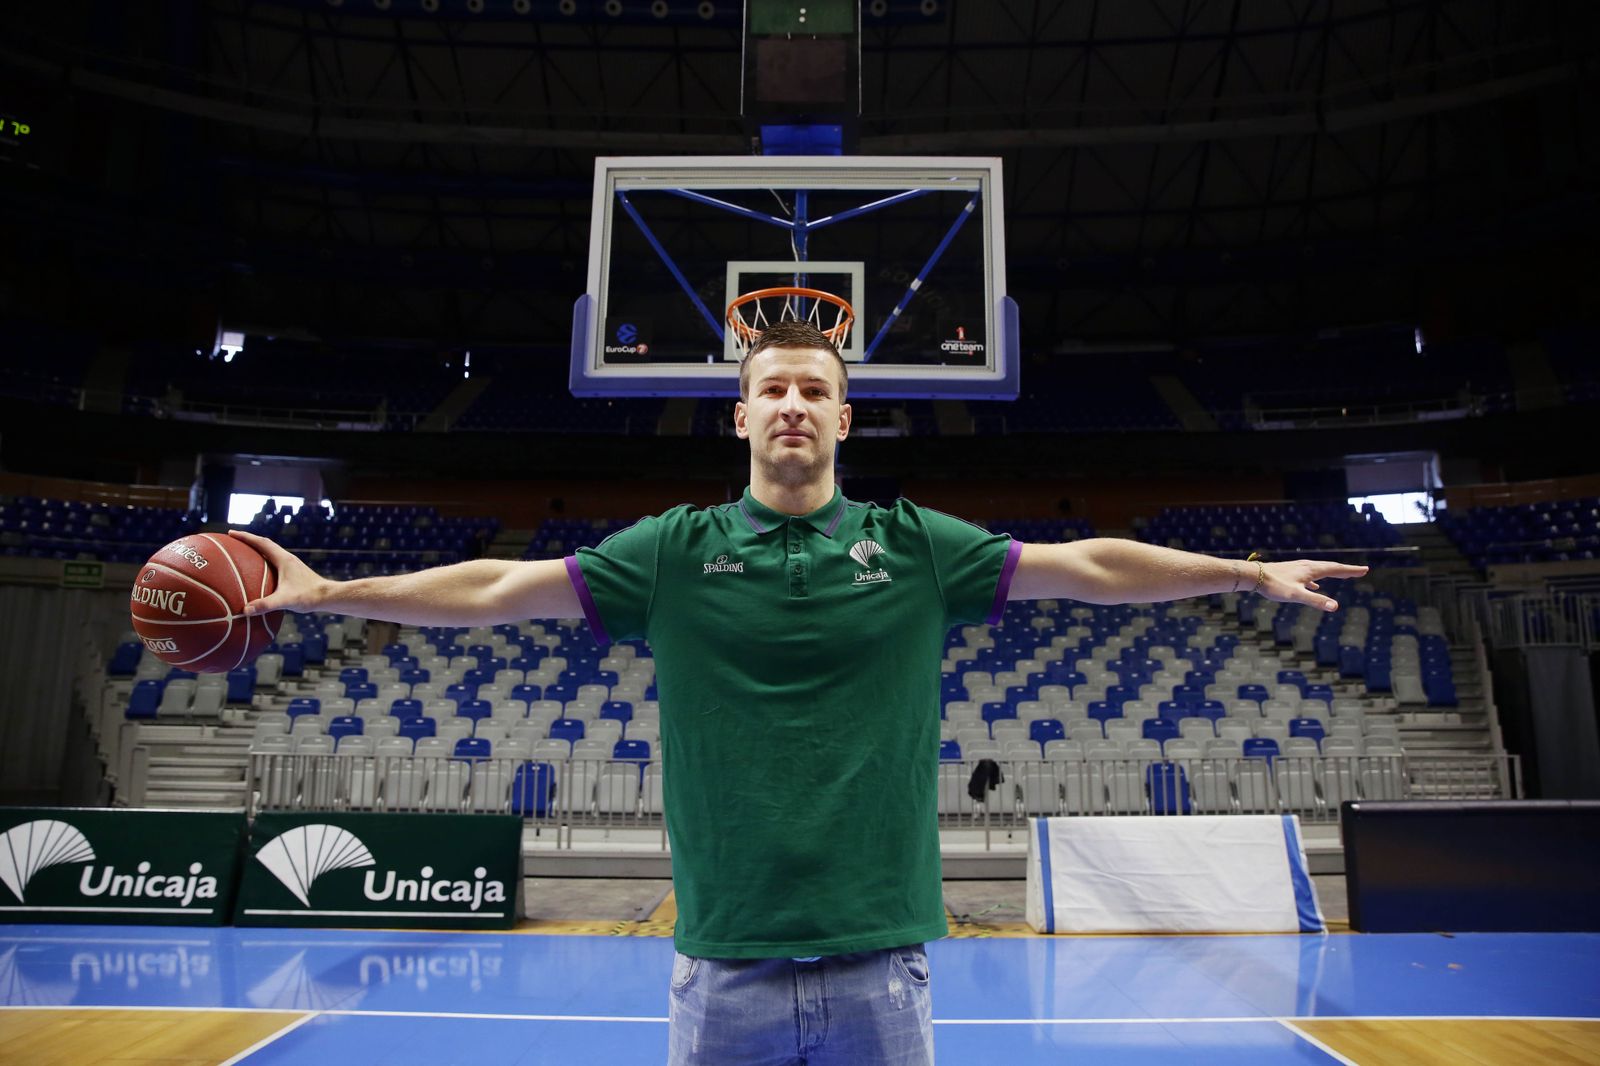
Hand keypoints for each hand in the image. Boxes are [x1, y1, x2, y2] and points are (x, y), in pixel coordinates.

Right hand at [229, 530, 329, 614]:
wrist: (328, 597)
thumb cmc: (309, 596)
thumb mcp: (285, 600)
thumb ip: (266, 604)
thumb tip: (245, 610)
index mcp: (284, 559)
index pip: (261, 543)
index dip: (245, 537)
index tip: (231, 533)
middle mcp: (287, 559)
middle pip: (264, 545)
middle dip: (248, 541)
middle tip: (232, 541)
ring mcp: (291, 566)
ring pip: (270, 553)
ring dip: (256, 551)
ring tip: (241, 555)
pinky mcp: (293, 573)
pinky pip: (274, 564)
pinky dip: (263, 564)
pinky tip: (257, 575)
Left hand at [1253, 559, 1368, 611]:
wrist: (1254, 576)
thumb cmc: (1274, 586)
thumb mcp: (1296, 595)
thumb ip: (1316, 601)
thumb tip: (1335, 607)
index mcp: (1312, 570)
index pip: (1336, 569)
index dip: (1351, 571)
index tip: (1365, 569)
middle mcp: (1307, 566)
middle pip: (1331, 567)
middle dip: (1346, 570)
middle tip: (1360, 571)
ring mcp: (1299, 569)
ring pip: (1320, 570)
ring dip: (1333, 572)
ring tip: (1342, 575)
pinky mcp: (1290, 573)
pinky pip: (1308, 575)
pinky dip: (1317, 579)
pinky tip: (1314, 585)